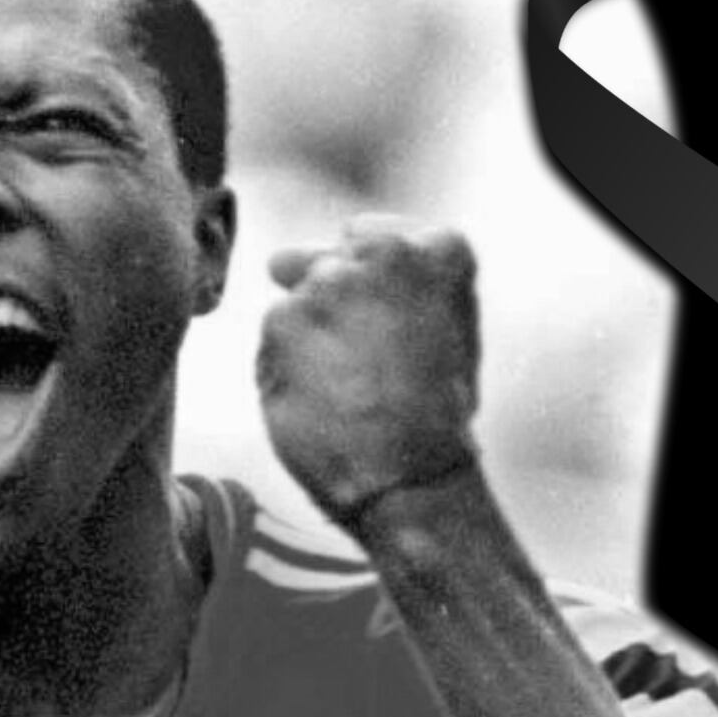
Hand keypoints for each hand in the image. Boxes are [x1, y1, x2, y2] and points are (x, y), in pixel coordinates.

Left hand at [257, 214, 479, 525]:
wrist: (408, 480)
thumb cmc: (433, 418)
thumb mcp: (443, 334)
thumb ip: (382, 284)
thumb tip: (277, 262)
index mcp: (438, 251)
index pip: (371, 236)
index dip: (369, 288)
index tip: (381, 329)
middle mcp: (382, 254)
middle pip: (330, 263)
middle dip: (337, 310)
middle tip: (368, 370)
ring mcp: (328, 283)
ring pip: (300, 300)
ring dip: (312, 342)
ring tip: (351, 393)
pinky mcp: (283, 319)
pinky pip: (273, 338)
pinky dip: (286, 368)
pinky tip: (321, 403)